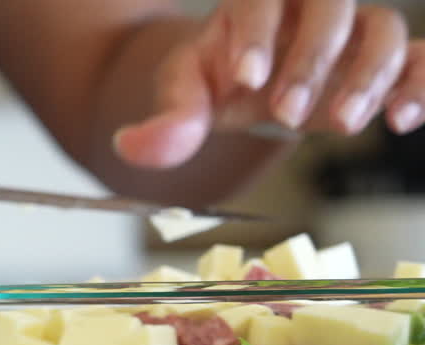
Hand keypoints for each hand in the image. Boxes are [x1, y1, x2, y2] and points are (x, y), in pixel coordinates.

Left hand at [115, 0, 424, 168]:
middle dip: (311, 60)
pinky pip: (419, 59)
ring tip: (339, 124)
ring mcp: (353, 31)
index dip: (256, 34)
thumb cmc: (218, 77)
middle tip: (285, 115)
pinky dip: (419, 83)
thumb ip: (166, 119)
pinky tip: (403, 119)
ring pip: (382, 29)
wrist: (250, 80)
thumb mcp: (185, 94)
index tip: (246, 79)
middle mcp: (310, 7)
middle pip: (330, 8)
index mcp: (255, 1)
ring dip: (368, 76)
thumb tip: (131, 147)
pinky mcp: (386, 62)